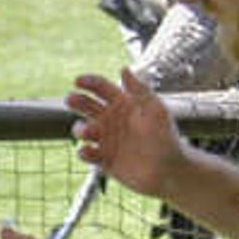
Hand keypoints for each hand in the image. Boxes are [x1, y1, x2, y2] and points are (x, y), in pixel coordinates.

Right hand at [64, 67, 179, 201]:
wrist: (168, 170)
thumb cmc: (166, 137)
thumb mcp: (155, 109)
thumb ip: (139, 90)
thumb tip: (123, 69)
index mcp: (123, 104)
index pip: (101, 88)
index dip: (89, 83)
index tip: (78, 81)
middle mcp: (111, 120)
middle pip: (87, 106)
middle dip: (77, 101)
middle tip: (70, 100)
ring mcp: (106, 140)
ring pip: (83, 130)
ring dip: (80, 128)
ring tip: (88, 131)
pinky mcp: (104, 160)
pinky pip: (87, 154)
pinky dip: (84, 152)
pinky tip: (88, 150)